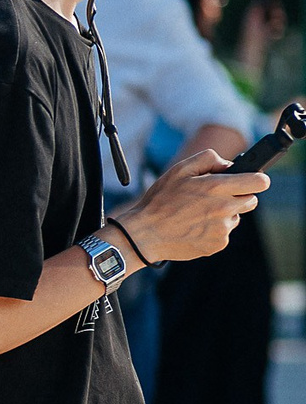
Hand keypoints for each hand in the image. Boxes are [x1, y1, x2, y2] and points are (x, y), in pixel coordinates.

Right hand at [114, 148, 269, 263]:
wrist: (144, 235)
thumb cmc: (160, 201)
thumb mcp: (179, 170)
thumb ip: (208, 159)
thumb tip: (228, 164)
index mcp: (217, 187)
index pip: (259, 182)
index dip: (256, 180)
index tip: (251, 181)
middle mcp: (224, 209)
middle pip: (251, 201)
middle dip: (238, 197)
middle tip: (215, 198)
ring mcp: (222, 229)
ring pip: (235, 218)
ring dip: (223, 215)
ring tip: (197, 215)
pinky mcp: (217, 244)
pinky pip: (223, 234)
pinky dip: (213, 230)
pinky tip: (194, 227)